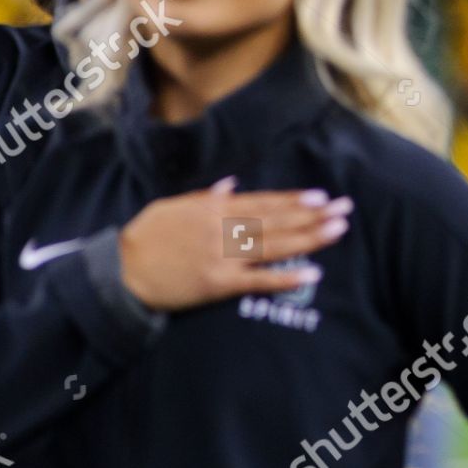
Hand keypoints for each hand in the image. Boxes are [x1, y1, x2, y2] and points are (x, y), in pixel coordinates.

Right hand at [119, 176, 352, 311]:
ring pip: (274, 245)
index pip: (263, 202)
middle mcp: (223, 228)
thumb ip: (207, 196)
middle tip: (345, 209)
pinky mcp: (219, 283)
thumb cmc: (148, 237)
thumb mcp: (174, 206)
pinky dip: (286, 276)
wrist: (121, 273)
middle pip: (277, 220)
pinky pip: (259, 279)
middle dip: (313, 215)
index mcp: (214, 207)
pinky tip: (312, 273)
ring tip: (338, 230)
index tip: (321, 197)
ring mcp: (222, 256)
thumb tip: (233, 183)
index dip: (294, 200)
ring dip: (310, 238)